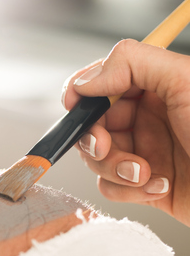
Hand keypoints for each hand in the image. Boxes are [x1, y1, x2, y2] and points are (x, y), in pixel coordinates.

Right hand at [62, 39, 189, 226]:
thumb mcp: (185, 82)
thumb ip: (132, 64)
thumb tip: (85, 79)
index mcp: (157, 88)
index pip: (102, 81)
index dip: (82, 93)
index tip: (76, 105)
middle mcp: (148, 118)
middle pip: (91, 123)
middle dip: (94, 138)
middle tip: (106, 146)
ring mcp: (144, 152)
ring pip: (96, 158)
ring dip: (115, 168)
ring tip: (146, 172)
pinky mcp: (143, 185)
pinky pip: (110, 187)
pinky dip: (127, 190)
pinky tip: (158, 187)